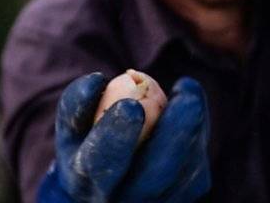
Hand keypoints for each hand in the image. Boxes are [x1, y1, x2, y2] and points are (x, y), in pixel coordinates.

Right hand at [37, 73, 210, 202]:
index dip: (115, 136)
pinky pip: (197, 166)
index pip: (100, 164)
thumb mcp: (71, 128)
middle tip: (186, 95)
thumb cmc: (85, 147)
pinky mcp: (185, 197)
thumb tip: (96, 79)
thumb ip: (76, 104)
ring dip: (193, 127)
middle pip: (156, 177)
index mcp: (86, 184)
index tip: (130, 105)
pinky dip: (198, 132)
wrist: (104, 191)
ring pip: (185, 171)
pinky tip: (189, 108)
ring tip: (187, 91)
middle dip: (175, 133)